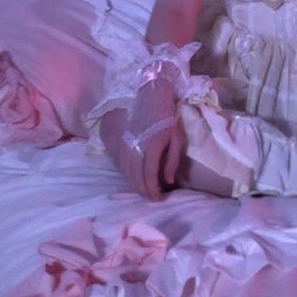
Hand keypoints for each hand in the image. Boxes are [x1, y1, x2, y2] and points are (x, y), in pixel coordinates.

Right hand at [100, 77, 184, 199]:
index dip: (153, 191)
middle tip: (152, 199)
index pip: (149, 176)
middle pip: (136, 178)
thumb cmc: (167, 117)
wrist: (149, 97)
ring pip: (127, 173)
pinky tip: (134, 180)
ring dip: (135, 186)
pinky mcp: (120, 143)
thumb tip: (169, 181)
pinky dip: (127, 176)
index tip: (159, 199)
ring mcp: (126, 146)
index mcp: (151, 148)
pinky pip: (121, 166)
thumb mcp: (176, 137)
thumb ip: (172, 160)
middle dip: (144, 192)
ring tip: (144, 192)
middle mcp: (135, 149)